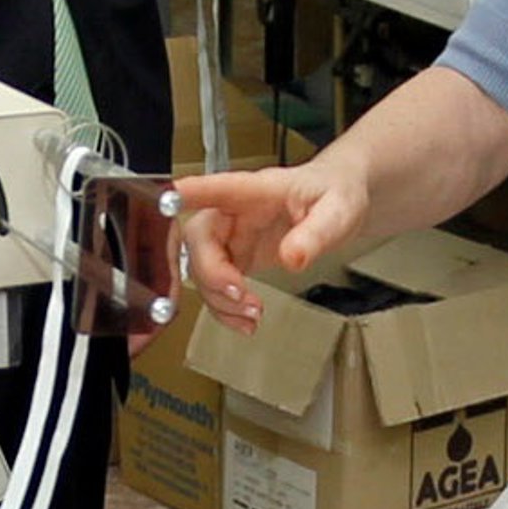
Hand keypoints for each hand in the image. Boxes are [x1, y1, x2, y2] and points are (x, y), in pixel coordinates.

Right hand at [175, 161, 368, 331]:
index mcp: (256, 190)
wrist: (341, 201)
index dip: (187, 195)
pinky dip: (225, 307)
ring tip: (251, 315)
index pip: (215, 188)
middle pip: (199, 238)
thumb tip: (293, 257)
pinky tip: (244, 320)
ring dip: (219, 298)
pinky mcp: (237, 257)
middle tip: (240, 296)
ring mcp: (233, 235)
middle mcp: (236, 211)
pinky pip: (217, 284)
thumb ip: (316, 234)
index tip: (167, 201)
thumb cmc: (336, 192)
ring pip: (202, 268)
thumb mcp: (338, 210)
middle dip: (212, 274)